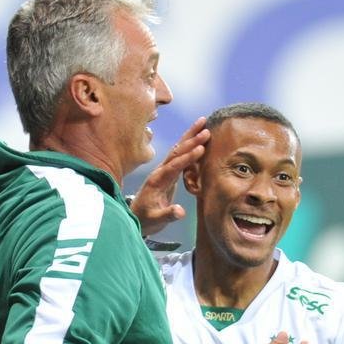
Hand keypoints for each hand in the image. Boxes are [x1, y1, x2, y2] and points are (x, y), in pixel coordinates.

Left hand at [129, 117, 208, 236]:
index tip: (200, 148)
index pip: (174, 166)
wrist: (136, 217)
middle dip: (191, 140)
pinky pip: (180, 155)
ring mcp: (164, 170)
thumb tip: (180, 212)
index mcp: (157, 181)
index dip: (187, 158)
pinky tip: (199, 136)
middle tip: (206, 129)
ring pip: (178, 149)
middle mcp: (160, 171)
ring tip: (204, 123)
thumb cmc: (146, 219)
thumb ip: (167, 215)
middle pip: (176, 152)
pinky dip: (190, 144)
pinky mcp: (169, 172)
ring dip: (190, 136)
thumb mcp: (155, 220)